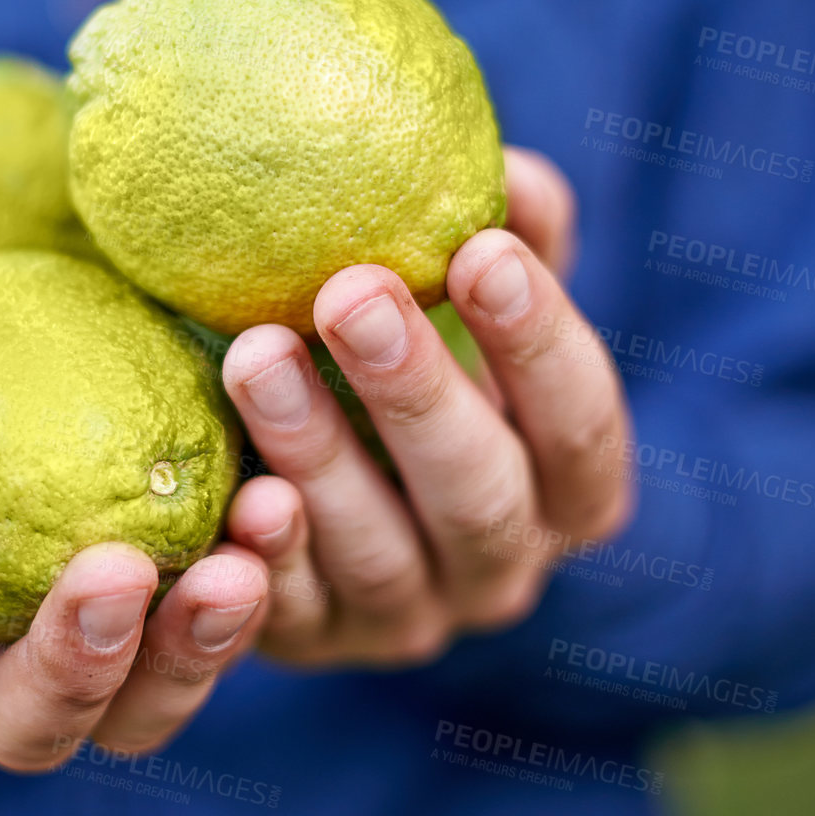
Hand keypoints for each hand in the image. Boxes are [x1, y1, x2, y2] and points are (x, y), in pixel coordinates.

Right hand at [0, 307, 268, 768]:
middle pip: (24, 722)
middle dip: (71, 666)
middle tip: (116, 570)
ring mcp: (94, 639)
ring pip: (145, 704)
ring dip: (198, 646)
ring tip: (246, 554)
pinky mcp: (181, 590)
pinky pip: (231, 617)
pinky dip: (270, 572)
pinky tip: (288, 497)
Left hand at [219, 147, 634, 665]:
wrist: (339, 487)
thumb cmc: (427, 363)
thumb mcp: (475, 307)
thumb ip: (508, 238)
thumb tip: (508, 172)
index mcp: (569, 489)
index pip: (582, 424)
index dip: (539, 342)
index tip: (481, 250)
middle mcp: (503, 567)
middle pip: (480, 494)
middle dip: (416, 391)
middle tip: (350, 292)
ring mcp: (408, 617)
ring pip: (376, 553)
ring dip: (318, 454)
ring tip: (254, 354)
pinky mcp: (315, 643)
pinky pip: (287, 614)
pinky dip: (262, 557)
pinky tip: (233, 491)